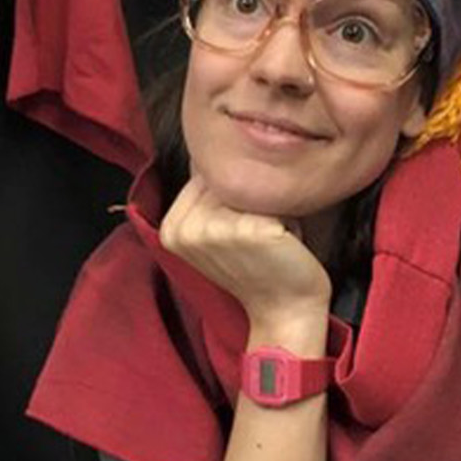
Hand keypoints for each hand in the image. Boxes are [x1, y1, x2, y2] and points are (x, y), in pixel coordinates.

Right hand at [158, 173, 330, 330]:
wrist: (284, 309)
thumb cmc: (257, 268)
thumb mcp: (217, 232)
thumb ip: (205, 198)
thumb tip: (212, 151)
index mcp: (171, 227)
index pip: (204, 176)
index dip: (232, 195)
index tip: (238, 231)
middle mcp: (185, 228)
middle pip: (227, 178)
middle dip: (251, 198)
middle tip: (257, 236)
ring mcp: (214, 230)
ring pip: (252, 185)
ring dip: (271, 206)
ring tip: (269, 238)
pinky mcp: (248, 230)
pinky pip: (276, 199)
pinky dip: (290, 216)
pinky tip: (283, 241)